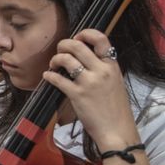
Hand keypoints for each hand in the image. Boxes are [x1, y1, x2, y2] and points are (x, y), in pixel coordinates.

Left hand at [42, 29, 140, 149]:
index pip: (101, 38)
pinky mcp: (77, 95)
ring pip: (66, 59)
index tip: (77, 38)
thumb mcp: (116, 82)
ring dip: (55, 59)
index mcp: (112, 65)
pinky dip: (49, 76)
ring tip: (53, 65)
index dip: (85, 33)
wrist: (117, 130)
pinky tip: (47, 76)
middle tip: (60, 51)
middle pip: (77, 45)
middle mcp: (101, 70)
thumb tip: (87, 57)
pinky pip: (58, 79)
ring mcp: (89, 82)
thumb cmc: (116, 109)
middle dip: (64, 45)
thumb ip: (103, 68)